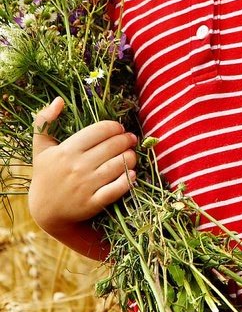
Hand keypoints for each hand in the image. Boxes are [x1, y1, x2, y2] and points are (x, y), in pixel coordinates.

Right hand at [28, 97, 137, 235]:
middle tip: (130, 140)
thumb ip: (44, 122)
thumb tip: (59, 100)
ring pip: (121, 164)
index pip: (102, 130)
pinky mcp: (93, 203)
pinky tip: (131, 173)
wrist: (45, 211)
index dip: (116, 127)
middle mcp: (76, 167)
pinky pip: (119, 187)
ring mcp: (85, 186)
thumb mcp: (41, 148)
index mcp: (66, 151)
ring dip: (131, 157)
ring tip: (130, 155)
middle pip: (115, 145)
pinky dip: (129, 178)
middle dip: (127, 140)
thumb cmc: (47, 174)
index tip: (119, 129)